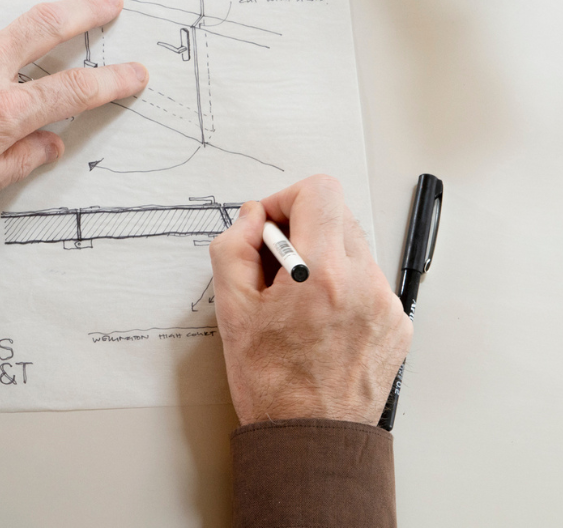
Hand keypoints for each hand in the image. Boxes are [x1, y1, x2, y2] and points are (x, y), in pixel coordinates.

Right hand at [210, 174, 411, 425]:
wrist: (310, 438)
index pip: (319, 190)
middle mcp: (363, 282)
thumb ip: (235, 245)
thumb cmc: (271, 381)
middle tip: (277, 265)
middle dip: (302, 227)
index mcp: (320, 272)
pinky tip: (319, 318)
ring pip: (353, 246)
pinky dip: (342, 285)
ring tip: (297, 298)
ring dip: (323, 257)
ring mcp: (386, 304)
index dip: (287, 198)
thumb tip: (254, 217)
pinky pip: (368, 280)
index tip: (271, 226)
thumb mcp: (230, 307)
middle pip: (337, 214)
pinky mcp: (398, 324)